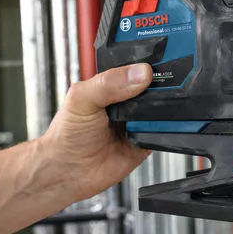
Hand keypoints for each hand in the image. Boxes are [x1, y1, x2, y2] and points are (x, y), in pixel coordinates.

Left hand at [38, 63, 152, 202]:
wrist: (69, 171)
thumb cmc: (67, 134)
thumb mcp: (82, 98)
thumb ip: (108, 83)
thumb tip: (139, 73)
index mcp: (112, 83)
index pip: (135, 65)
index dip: (147, 62)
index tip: (155, 63)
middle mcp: (127, 100)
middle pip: (155, 85)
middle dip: (160, 85)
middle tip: (156, 89)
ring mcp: (138, 121)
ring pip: (163, 108)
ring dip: (163, 109)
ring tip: (150, 111)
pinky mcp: (147, 141)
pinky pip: (164, 132)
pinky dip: (164, 129)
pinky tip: (154, 127)